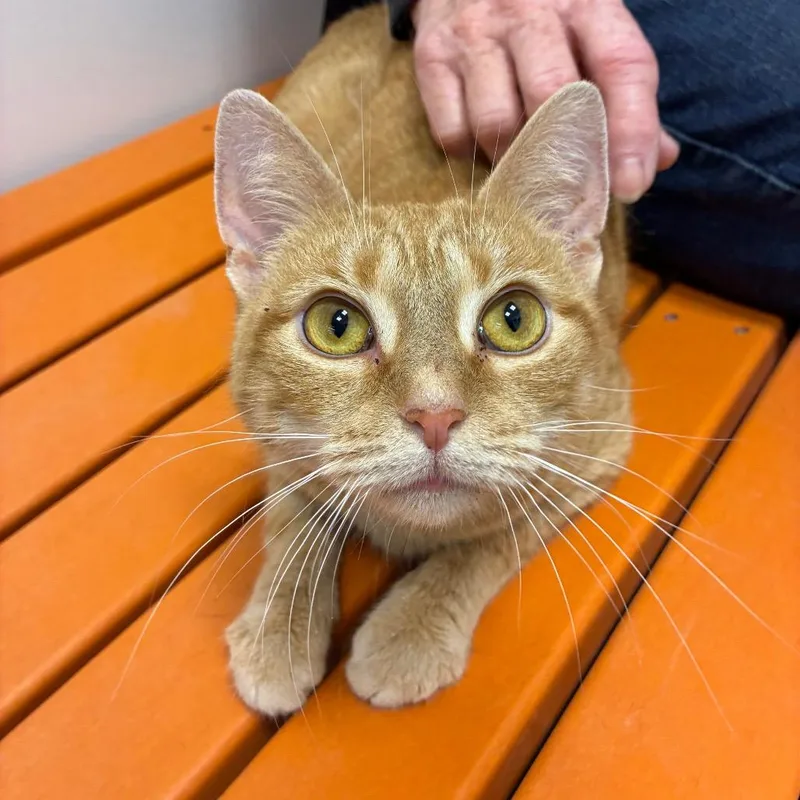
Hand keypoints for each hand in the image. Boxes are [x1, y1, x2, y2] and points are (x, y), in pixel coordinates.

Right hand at [412, 0, 679, 201]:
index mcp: (586, 3)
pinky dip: (470, 151)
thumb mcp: (590, 35)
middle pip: (552, 96)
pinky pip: (453, 132)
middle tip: (568, 194)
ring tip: (519, 159)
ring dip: (512, 157)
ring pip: (497, 123)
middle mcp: (528, 11)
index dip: (631, 130)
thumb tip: (657, 158)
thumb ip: (624, 95)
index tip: (631, 186)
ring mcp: (475, 34)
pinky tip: (482, 141)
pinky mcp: (432, 58)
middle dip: (564, 157)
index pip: (621, 65)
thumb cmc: (542, 19)